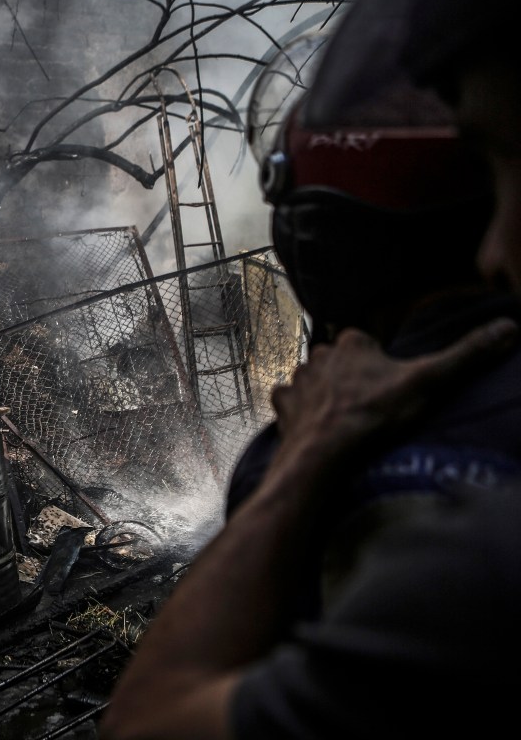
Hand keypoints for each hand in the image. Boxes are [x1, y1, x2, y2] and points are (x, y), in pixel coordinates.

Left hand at [272, 319, 516, 472]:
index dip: (379, 365)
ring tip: (345, 419)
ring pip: (314, 380)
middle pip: (340, 362)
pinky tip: (315, 425)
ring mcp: (297, 379)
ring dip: (325, 394)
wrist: (326, 452)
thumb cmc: (376, 414)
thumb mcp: (429, 381)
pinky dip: (299, 410)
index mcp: (351, 342)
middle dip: (351, 379)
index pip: (367, 344)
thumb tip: (510, 328)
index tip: (389, 388)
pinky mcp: (281, 404)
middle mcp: (318, 353)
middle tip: (370, 406)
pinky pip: (289, 400)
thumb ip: (466, 355)